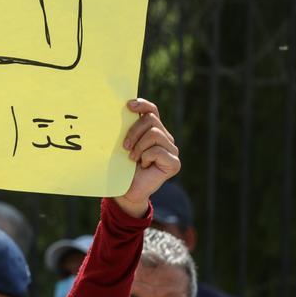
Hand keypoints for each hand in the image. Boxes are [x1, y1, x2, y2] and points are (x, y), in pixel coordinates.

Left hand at [115, 98, 179, 217]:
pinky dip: (146, 157)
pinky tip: (144, 166)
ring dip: (139, 146)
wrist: (126, 191)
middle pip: (151, 119)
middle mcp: (165, 138)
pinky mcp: (174, 163)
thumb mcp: (122, 144)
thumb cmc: (122, 167)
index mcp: (153, 130)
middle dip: (134, 131)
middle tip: (124, 146)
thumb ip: (126, 129)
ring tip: (132, 158)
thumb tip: (121, 110)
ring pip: (155, 133)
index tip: (128, 106)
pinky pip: (158, 150)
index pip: (152, 110)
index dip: (142, 105)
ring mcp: (171, 150)